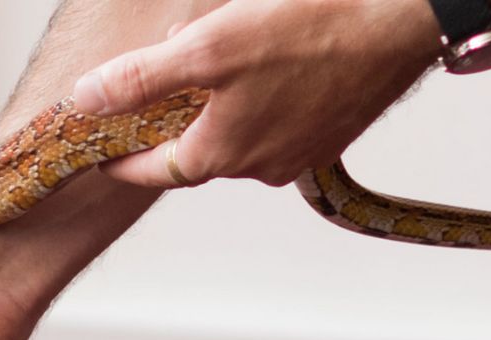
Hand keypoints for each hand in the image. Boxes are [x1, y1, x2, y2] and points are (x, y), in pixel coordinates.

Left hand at [71, 0, 444, 187]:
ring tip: (218, 50)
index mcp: (221, 156)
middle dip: (170, 113)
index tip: (99, 153)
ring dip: (217, 99)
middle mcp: (260, 166)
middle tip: (158, 74)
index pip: (151, 170)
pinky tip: (264, 56)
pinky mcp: (331, 129)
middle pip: (194, 146)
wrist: (404, 19)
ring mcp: (300, 151)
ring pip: (236, 129)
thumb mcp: (205, 49)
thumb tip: (86, 99)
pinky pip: (275, 117)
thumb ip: (140, 79)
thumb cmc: (312, 30)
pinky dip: (255, 93)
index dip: (119, 159)